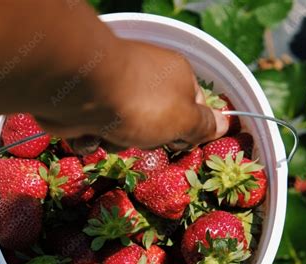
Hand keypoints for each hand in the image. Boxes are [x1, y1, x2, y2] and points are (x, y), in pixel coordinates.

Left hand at [36, 39, 228, 152]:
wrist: (79, 90)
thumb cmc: (143, 105)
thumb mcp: (184, 120)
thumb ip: (204, 125)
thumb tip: (226, 124)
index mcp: (176, 76)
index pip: (194, 107)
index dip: (188, 130)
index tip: (180, 145)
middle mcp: (147, 79)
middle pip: (156, 122)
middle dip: (147, 139)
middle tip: (143, 138)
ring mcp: (114, 89)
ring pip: (124, 129)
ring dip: (117, 141)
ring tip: (111, 134)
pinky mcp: (87, 100)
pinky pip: (97, 128)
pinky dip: (93, 137)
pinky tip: (90, 133)